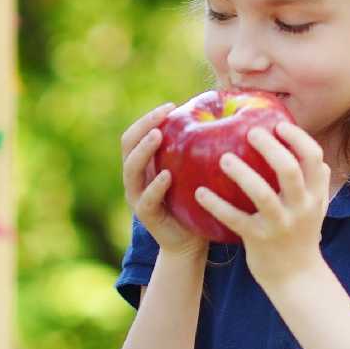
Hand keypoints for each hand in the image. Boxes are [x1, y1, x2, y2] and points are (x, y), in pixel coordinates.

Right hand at [121, 102, 207, 255]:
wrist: (191, 242)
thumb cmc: (197, 201)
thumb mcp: (194, 171)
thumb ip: (196, 150)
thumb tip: (221, 117)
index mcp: (145, 163)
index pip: (136, 133)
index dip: (148, 118)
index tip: (171, 106)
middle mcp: (136, 177)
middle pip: (128, 144)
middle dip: (144, 126)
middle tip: (163, 114)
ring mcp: (137, 196)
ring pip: (131, 169)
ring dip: (144, 150)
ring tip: (159, 136)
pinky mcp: (146, 216)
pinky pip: (146, 198)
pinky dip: (155, 185)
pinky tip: (167, 175)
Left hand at [194, 122, 330, 284]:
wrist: (296, 277)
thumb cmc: (301, 235)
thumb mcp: (316, 208)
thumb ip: (316, 182)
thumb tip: (313, 153)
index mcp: (316, 195)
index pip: (314, 158)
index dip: (297, 137)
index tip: (278, 124)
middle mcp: (302, 207)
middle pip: (289, 170)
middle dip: (270, 147)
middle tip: (250, 132)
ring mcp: (281, 224)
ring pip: (262, 194)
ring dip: (242, 173)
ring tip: (223, 158)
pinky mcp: (259, 239)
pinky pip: (235, 219)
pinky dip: (217, 205)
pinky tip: (200, 192)